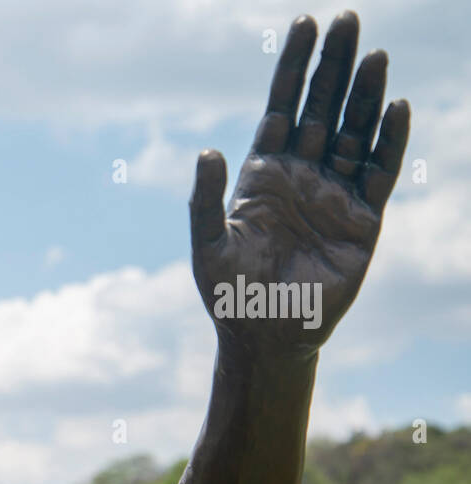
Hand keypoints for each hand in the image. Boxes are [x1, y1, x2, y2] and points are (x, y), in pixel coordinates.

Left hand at [190, 12, 408, 359]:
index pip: (282, 107)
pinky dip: (389, 139)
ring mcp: (334, 194)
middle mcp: (301, 176)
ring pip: (354, 131)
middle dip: (332, 66)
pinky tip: (395, 105)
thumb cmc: (228, 295)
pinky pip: (379, 171)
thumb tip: (206, 150)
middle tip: (347, 18)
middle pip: (321, 108)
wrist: (265, 337)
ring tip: (373, 53)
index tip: (304, 23)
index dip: (294, 67)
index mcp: (262, 174)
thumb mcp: (206, 247)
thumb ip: (204, 200)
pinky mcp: (362, 219)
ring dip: (364, 94)